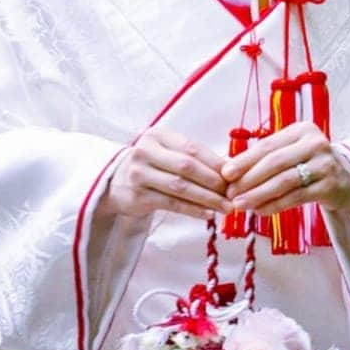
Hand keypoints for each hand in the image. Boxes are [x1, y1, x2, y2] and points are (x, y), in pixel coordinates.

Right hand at [97, 127, 232, 219]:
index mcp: (157, 136)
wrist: (115, 182)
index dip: (216, 162)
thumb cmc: (151, 164)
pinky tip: (208, 213)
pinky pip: (171, 204)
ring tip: (225, 206)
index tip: (235, 174)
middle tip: (233, 192)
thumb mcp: (167, 151)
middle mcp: (145, 152)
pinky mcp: (137, 197)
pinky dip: (192, 209)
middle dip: (214, 181)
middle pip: (187, 167)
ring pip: (180, 187)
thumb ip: (193, 156)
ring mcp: (139, 174)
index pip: (192, 148)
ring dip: (207, 198)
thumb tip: (230, 168)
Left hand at [221, 121, 349, 225]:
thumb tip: (228, 170)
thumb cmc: (309, 164)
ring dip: (259, 194)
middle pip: (275, 162)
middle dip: (249, 179)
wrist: (347, 179)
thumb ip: (265, 158)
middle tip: (230, 193)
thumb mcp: (291, 152)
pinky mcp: (330, 186)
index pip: (268, 145)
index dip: (245, 160)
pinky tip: (260, 211)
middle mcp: (315, 143)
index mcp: (301, 130)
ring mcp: (325, 164)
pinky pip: (296, 197)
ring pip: (285, 181)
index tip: (225, 173)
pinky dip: (275, 205)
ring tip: (241, 205)